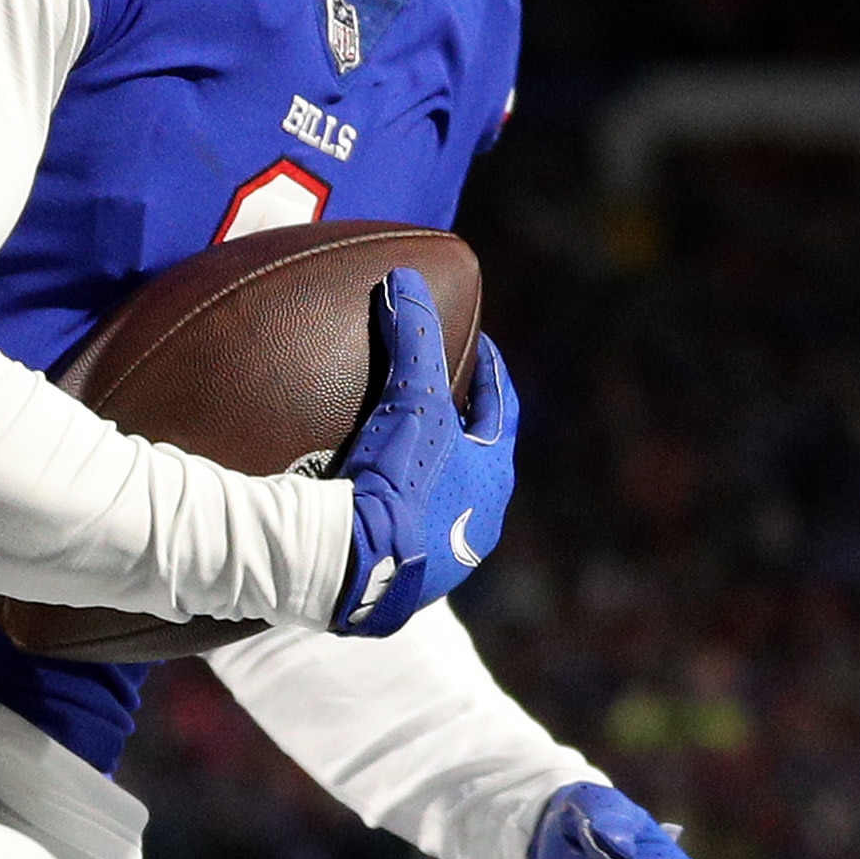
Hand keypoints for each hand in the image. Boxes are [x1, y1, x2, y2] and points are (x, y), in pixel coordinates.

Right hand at [330, 266, 514, 638]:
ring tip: (403, 443)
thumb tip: (407, 278)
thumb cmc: (401, 480)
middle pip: (476, 457)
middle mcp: (480, 521)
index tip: (478, 344)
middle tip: (439, 391)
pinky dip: (398, 507)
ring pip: (445, 499)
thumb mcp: (411, 401)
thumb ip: (414, 338)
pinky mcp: (406, 581)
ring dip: (431, 470)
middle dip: (459, 424)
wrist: (358, 567)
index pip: (501, 410)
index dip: (489, 372)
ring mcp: (446, 558)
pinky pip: (407, 531)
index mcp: (494, 478)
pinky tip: (373, 499)